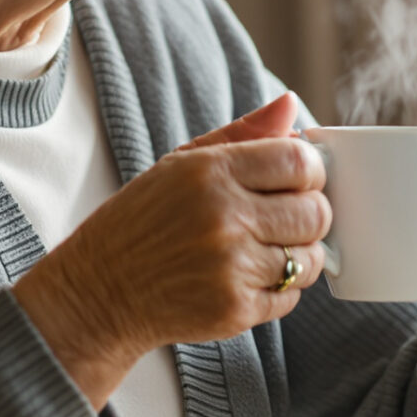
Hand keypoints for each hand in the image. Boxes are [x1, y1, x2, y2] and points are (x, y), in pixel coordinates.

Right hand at [12, 93, 328, 405]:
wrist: (102, 290)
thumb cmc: (145, 220)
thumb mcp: (181, 164)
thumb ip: (243, 134)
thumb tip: (292, 106)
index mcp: (210, 171)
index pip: (300, 160)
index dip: (311, 170)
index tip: (299, 180)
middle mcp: (224, 217)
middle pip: (315, 212)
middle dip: (310, 215)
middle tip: (285, 219)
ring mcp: (232, 267)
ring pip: (310, 258)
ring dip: (299, 255)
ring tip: (265, 250)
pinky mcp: (235, 310)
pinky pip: (291, 296)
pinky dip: (280, 289)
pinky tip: (246, 278)